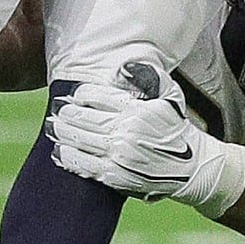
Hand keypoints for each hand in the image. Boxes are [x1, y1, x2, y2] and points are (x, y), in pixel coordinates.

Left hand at [47, 67, 244, 217]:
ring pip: (81, 142)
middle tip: (59, 109)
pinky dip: (69, 158)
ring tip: (54, 127)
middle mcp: (126, 132)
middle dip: (67, 113)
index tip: (76, 94)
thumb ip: (147, 77)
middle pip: (85, 119)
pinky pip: (85, 166)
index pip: (99, 96)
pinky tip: (60, 151)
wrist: (190, 166)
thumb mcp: (169, 95)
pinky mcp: (115, 176)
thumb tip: (124, 66)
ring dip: (63, 133)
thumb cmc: (176, 127)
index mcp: (137, 110)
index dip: (83, 94)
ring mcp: (119, 156)